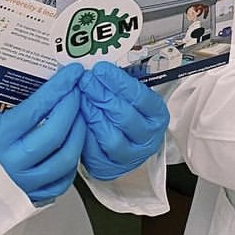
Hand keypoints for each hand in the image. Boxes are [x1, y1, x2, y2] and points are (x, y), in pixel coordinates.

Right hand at [0, 62, 85, 204]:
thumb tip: (26, 77)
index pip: (36, 109)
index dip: (59, 88)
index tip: (72, 73)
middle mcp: (12, 164)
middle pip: (56, 133)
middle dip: (72, 106)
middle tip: (76, 89)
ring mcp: (22, 185)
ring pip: (65, 159)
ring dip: (78, 133)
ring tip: (79, 114)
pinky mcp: (28, 200)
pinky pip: (60, 182)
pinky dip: (70, 162)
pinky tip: (70, 144)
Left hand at [78, 60, 168, 181]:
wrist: (126, 143)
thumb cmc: (127, 111)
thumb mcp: (132, 96)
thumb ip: (120, 83)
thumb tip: (98, 66)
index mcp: (157, 116)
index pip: (139, 97)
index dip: (118, 82)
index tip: (101, 69)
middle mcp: (147, 139)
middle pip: (124, 116)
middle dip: (102, 95)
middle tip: (86, 80)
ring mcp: (129, 157)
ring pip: (110, 136)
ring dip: (92, 113)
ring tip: (80, 95)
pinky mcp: (109, 167)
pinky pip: (94, 151)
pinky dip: (84, 131)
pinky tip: (77, 115)